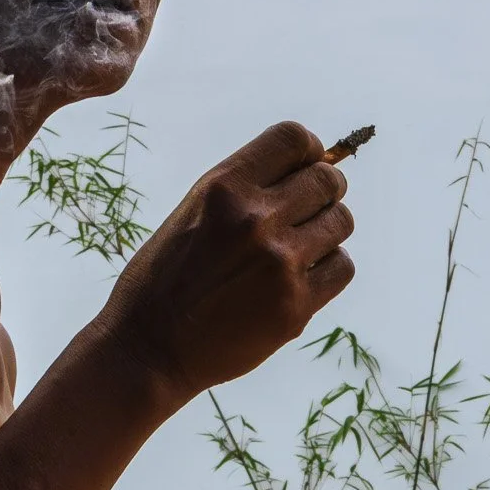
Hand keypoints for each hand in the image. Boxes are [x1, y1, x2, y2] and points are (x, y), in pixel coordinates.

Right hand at [97, 122, 353, 402]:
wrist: (148, 350)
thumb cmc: (164, 279)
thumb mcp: (192, 213)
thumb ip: (244, 190)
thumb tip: (310, 168)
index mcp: (223, 188)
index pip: (294, 139)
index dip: (309, 150)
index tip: (306, 166)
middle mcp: (255, 218)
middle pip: (327, 179)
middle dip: (322, 192)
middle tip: (303, 213)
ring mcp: (280, 263)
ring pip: (341, 223)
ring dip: (326, 232)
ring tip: (296, 250)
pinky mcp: (296, 305)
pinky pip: (342, 267)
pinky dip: (327, 270)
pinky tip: (297, 280)